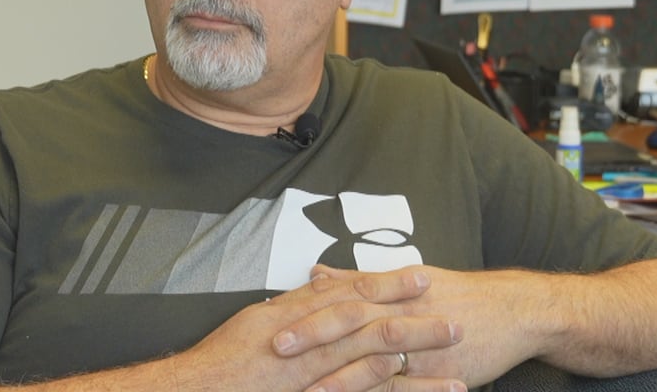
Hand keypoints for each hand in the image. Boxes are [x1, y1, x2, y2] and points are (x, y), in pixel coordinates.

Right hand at [173, 267, 465, 391]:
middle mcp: (310, 339)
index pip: (352, 293)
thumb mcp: (256, 322)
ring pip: (375, 359)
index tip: (422, 276)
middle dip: (415, 317)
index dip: (389, 284)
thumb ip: (291, 306)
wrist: (200, 387)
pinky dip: (389, 388)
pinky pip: (359, 391)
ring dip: (416, 355)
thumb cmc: (223, 360)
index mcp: (298, 316)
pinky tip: (414, 384)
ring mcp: (315, 371)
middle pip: (372, 321)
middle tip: (455, 315)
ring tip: (456, 358)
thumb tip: (316, 286)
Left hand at [300, 265, 541, 386]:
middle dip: (312, 335)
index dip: (306, 306)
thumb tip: (315, 274)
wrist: (513, 311)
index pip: (340, 296)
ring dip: (338, 374)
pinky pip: (402, 387)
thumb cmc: (456, 293)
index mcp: (389, 288)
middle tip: (276, 348)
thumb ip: (357, 279)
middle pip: (350, 322)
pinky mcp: (438, 370)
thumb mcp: (406, 278)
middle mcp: (401, 310)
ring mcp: (420, 342)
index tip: (271, 315)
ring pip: (372, 359)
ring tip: (306, 389)